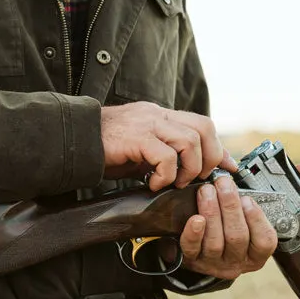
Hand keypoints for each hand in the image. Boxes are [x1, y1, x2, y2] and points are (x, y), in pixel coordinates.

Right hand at [100, 102, 234, 191]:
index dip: (219, 148)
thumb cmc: (102, 150)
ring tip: (173, 183)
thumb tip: (187, 172)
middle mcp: (156, 114)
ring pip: (190, 141)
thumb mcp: (139, 151)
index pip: (201, 124)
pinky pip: (166, 156)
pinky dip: (167, 175)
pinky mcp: (136, 137)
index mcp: (159, 115)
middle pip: (203, 128)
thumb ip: (162, 155)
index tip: (228, 167)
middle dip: (208, 158)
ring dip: (188, 169)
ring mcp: (147, 123)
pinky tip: (154, 184)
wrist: (71, 141)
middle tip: (194, 179)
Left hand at [179, 163, 299, 280]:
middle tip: (223, 182)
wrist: (201, 243)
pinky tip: (194, 218)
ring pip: (215, 242)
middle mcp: (238, 261)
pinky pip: (192, 250)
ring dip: (212, 213)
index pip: (265, 242)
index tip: (249, 199)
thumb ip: (281, 188)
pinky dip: (193, 234)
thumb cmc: (235, 218)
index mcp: (258, 251)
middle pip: (238, 238)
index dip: (257, 220)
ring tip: (207, 190)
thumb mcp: (256, 207)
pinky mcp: (192, 259)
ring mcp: (215, 263)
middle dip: (230, 208)